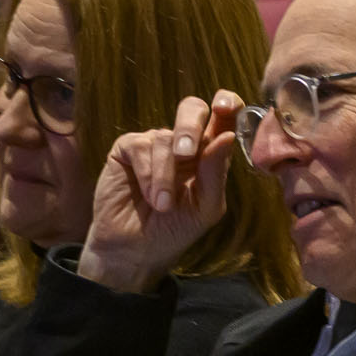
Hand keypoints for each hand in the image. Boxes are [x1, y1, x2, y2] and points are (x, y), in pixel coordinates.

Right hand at [77, 91, 241, 294]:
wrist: (136, 251)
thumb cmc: (175, 231)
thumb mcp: (205, 207)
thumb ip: (216, 173)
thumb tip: (227, 136)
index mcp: (209, 154)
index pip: (223, 117)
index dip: (227, 104)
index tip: (224, 106)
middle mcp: (182, 143)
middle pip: (192, 108)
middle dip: (189, 127)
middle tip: (186, 154)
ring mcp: (154, 144)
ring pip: (164, 138)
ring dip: (164, 175)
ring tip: (162, 205)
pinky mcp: (127, 149)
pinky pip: (140, 146)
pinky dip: (147, 173)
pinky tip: (148, 196)